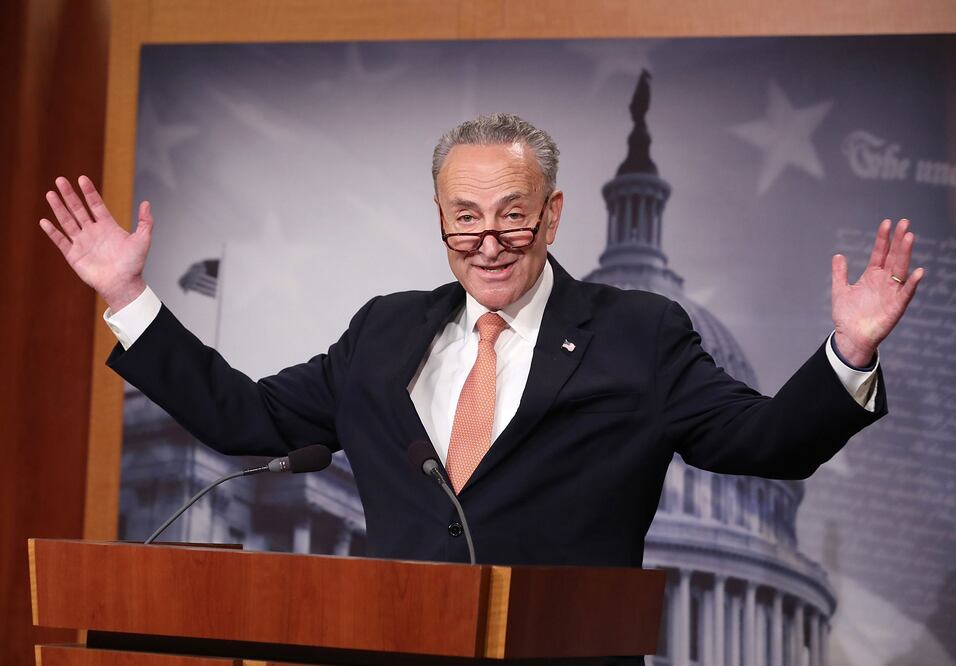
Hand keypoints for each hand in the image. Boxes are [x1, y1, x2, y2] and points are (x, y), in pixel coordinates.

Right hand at [39, 176, 152, 311]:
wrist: (123, 284)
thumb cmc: (134, 264)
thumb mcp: (143, 240)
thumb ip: (145, 221)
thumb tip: (146, 203)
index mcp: (108, 226)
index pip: (96, 205)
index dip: (89, 192)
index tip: (82, 179)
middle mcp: (93, 232)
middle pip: (78, 209)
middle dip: (69, 195)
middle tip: (60, 180)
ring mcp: (82, 242)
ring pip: (67, 221)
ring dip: (59, 208)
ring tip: (50, 194)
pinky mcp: (74, 255)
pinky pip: (61, 241)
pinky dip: (52, 231)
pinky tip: (45, 221)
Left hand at [832, 218, 923, 366]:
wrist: (849, 337)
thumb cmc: (847, 316)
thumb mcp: (840, 290)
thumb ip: (840, 273)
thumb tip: (838, 255)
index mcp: (872, 276)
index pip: (880, 253)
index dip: (883, 239)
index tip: (887, 223)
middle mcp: (884, 281)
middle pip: (894, 257)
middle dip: (899, 240)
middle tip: (905, 223)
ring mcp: (891, 293)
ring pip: (901, 270)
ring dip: (906, 254)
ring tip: (910, 237)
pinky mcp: (896, 307)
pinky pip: (906, 293)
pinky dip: (912, 283)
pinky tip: (918, 272)